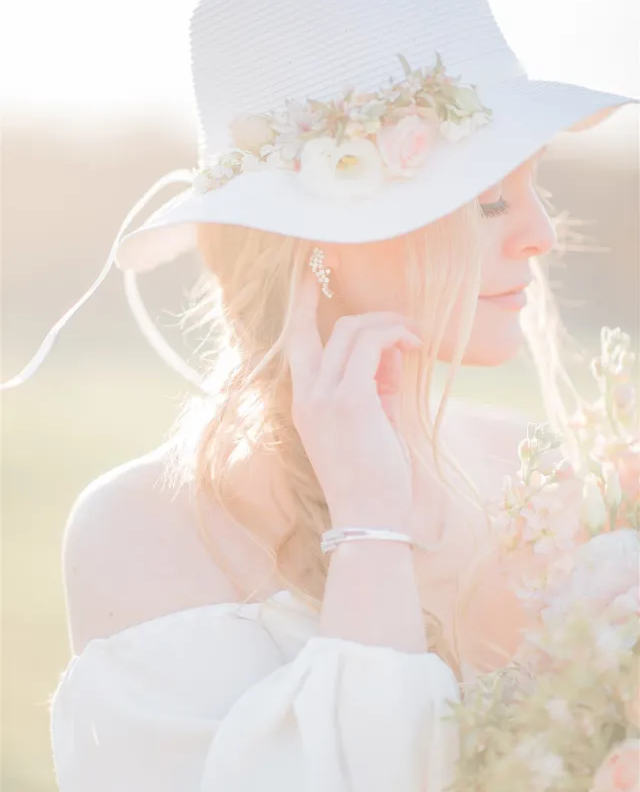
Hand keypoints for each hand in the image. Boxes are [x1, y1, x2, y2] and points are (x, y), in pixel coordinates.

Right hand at [285, 264, 421, 527]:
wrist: (370, 520)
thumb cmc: (374, 480)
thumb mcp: (372, 424)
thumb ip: (377, 384)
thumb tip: (392, 349)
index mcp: (304, 402)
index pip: (296, 340)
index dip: (302, 303)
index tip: (313, 271)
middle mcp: (307, 395)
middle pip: (323, 328)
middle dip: (355, 307)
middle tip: (396, 312)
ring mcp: (324, 396)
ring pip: (351, 330)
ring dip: (387, 324)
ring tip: (415, 337)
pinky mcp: (349, 400)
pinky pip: (371, 345)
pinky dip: (394, 335)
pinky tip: (415, 345)